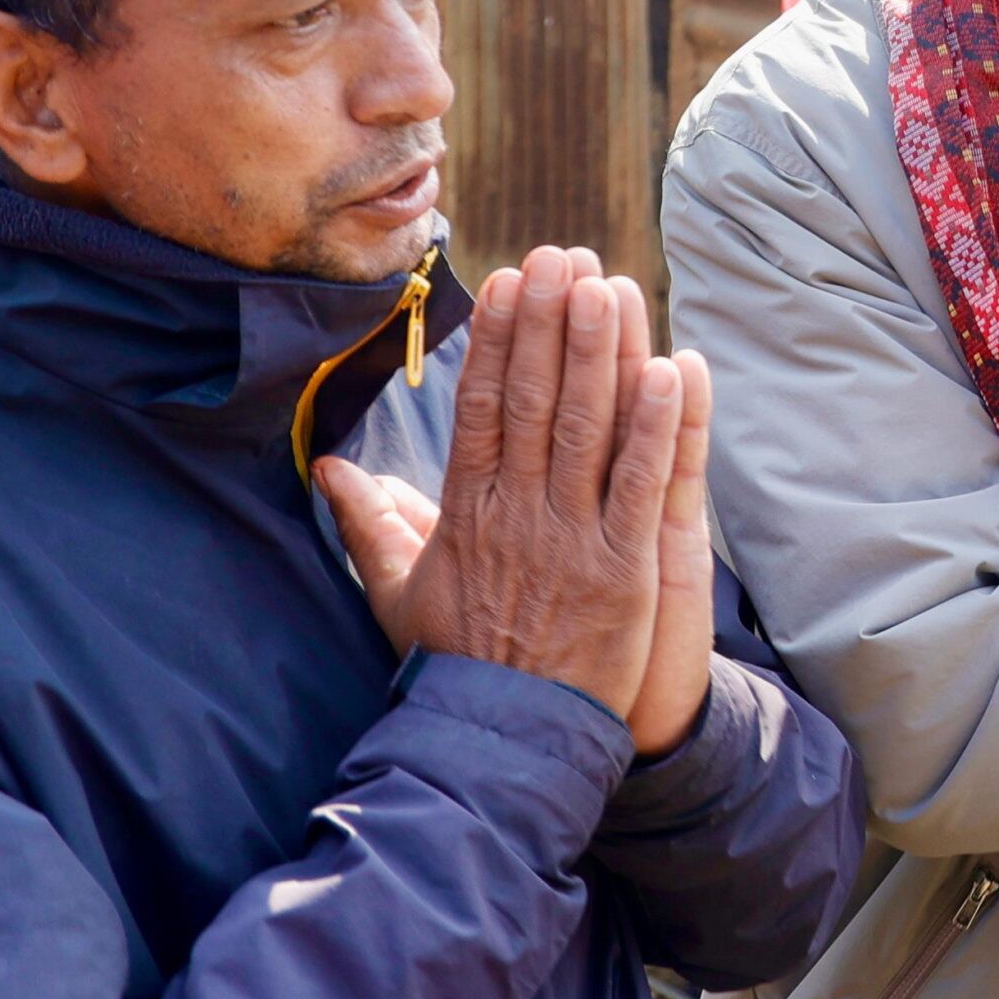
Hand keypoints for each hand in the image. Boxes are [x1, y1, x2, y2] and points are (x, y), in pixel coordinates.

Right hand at [318, 245, 696, 749]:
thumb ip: (370, 525)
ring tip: (607, 286)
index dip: (497, 341)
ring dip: (599, 352)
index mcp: (467, 514)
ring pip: (587, 428)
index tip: (510, 284)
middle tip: (562, 256)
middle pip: (534, 401)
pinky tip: (667, 370)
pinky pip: (641, 484)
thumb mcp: (397, 594)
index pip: (482, 409)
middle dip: (549, 324)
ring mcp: (573, 539)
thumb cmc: (455, 665)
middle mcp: (518, 515)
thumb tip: (331, 470)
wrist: (503, 743)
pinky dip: (654, 426)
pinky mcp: (625, 569)